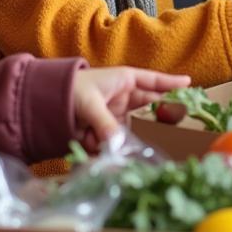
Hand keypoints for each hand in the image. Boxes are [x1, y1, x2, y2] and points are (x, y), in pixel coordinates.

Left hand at [73, 67, 190, 152]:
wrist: (40, 101)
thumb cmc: (68, 90)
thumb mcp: (89, 103)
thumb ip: (105, 124)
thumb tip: (119, 145)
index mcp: (123, 80)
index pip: (153, 81)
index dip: (171, 83)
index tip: (190, 85)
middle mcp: (123, 98)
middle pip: (150, 108)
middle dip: (160, 117)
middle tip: (177, 125)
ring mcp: (115, 115)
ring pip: (133, 129)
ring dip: (130, 139)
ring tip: (133, 145)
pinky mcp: (104, 132)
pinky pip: (116, 142)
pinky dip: (112, 148)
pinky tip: (105, 151)